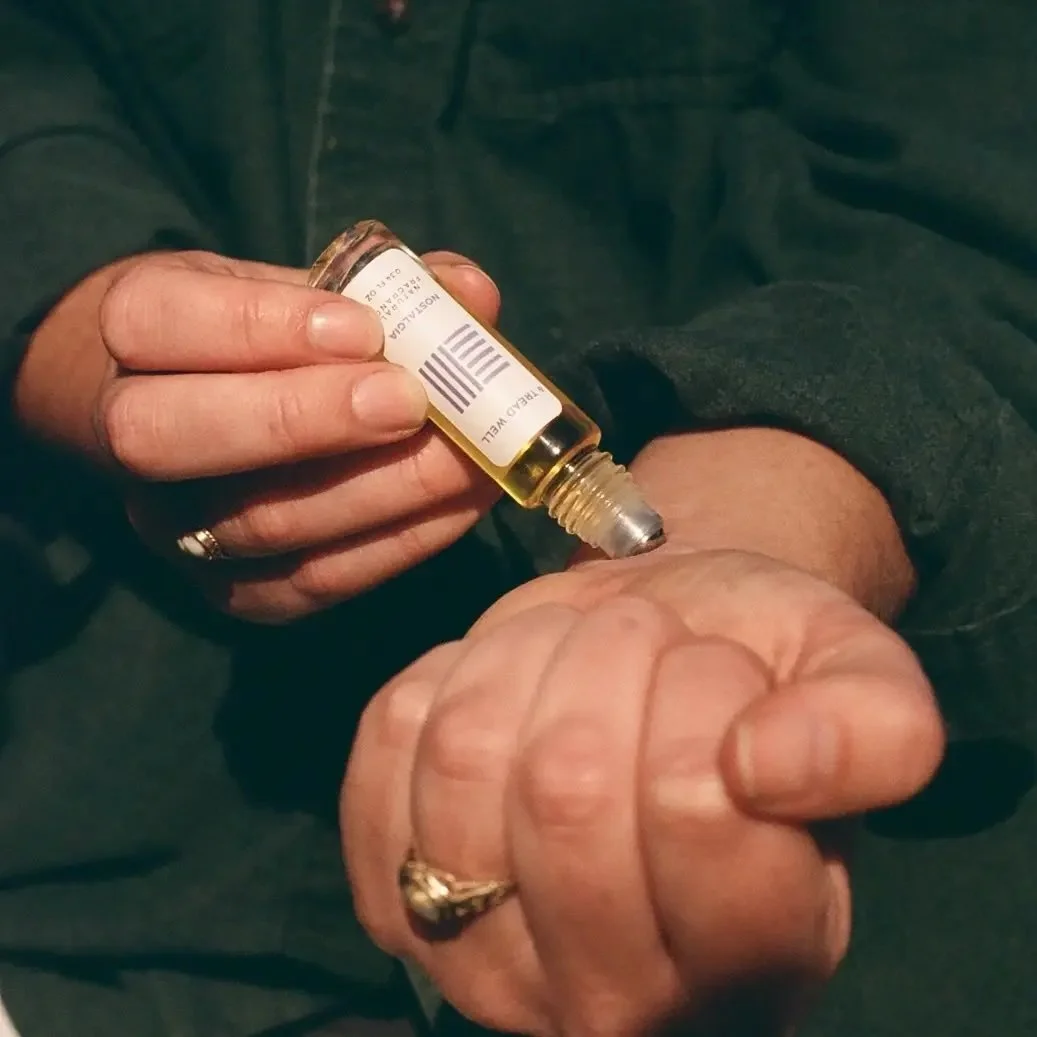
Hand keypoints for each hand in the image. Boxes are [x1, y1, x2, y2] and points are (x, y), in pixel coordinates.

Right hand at [14, 249, 501, 620]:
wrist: (204, 419)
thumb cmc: (259, 340)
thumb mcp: (295, 289)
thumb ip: (378, 288)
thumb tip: (472, 295)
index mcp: (127, 335)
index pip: (158, 324)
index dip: (259, 326)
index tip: (363, 327)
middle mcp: (127, 441)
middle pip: (174, 437)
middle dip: (304, 418)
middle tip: (408, 400)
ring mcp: (174, 529)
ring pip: (258, 522)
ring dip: (378, 491)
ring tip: (464, 457)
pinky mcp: (233, 591)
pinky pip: (312, 581)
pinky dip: (399, 543)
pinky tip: (460, 504)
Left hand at [342, 545, 944, 1035]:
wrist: (650, 665)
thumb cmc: (751, 678)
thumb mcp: (854, 680)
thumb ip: (872, 729)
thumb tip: (769, 766)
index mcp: (756, 963)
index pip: (698, 807)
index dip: (703, 691)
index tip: (713, 665)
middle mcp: (615, 1004)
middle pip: (567, 790)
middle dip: (610, 658)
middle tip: (643, 636)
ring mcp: (483, 962)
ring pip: (467, 756)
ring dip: (529, 653)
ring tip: (577, 651)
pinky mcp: (392, 888)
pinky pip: (391, 739)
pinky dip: (453, 669)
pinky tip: (509, 684)